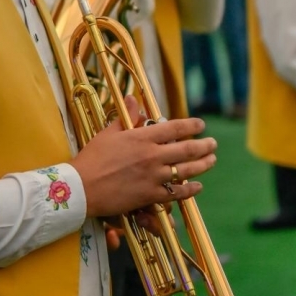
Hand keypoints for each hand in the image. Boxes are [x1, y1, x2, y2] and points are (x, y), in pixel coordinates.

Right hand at [70, 96, 216, 217]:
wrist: (82, 187)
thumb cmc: (93, 157)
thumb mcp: (108, 132)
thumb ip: (125, 117)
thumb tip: (132, 99)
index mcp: (142, 137)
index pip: (174, 128)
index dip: (191, 125)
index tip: (201, 124)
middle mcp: (152, 155)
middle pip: (187, 149)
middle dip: (204, 146)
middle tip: (213, 144)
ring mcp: (153, 176)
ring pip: (186, 170)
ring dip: (202, 165)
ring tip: (211, 161)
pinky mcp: (150, 195)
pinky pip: (176, 192)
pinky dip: (189, 189)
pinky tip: (197, 187)